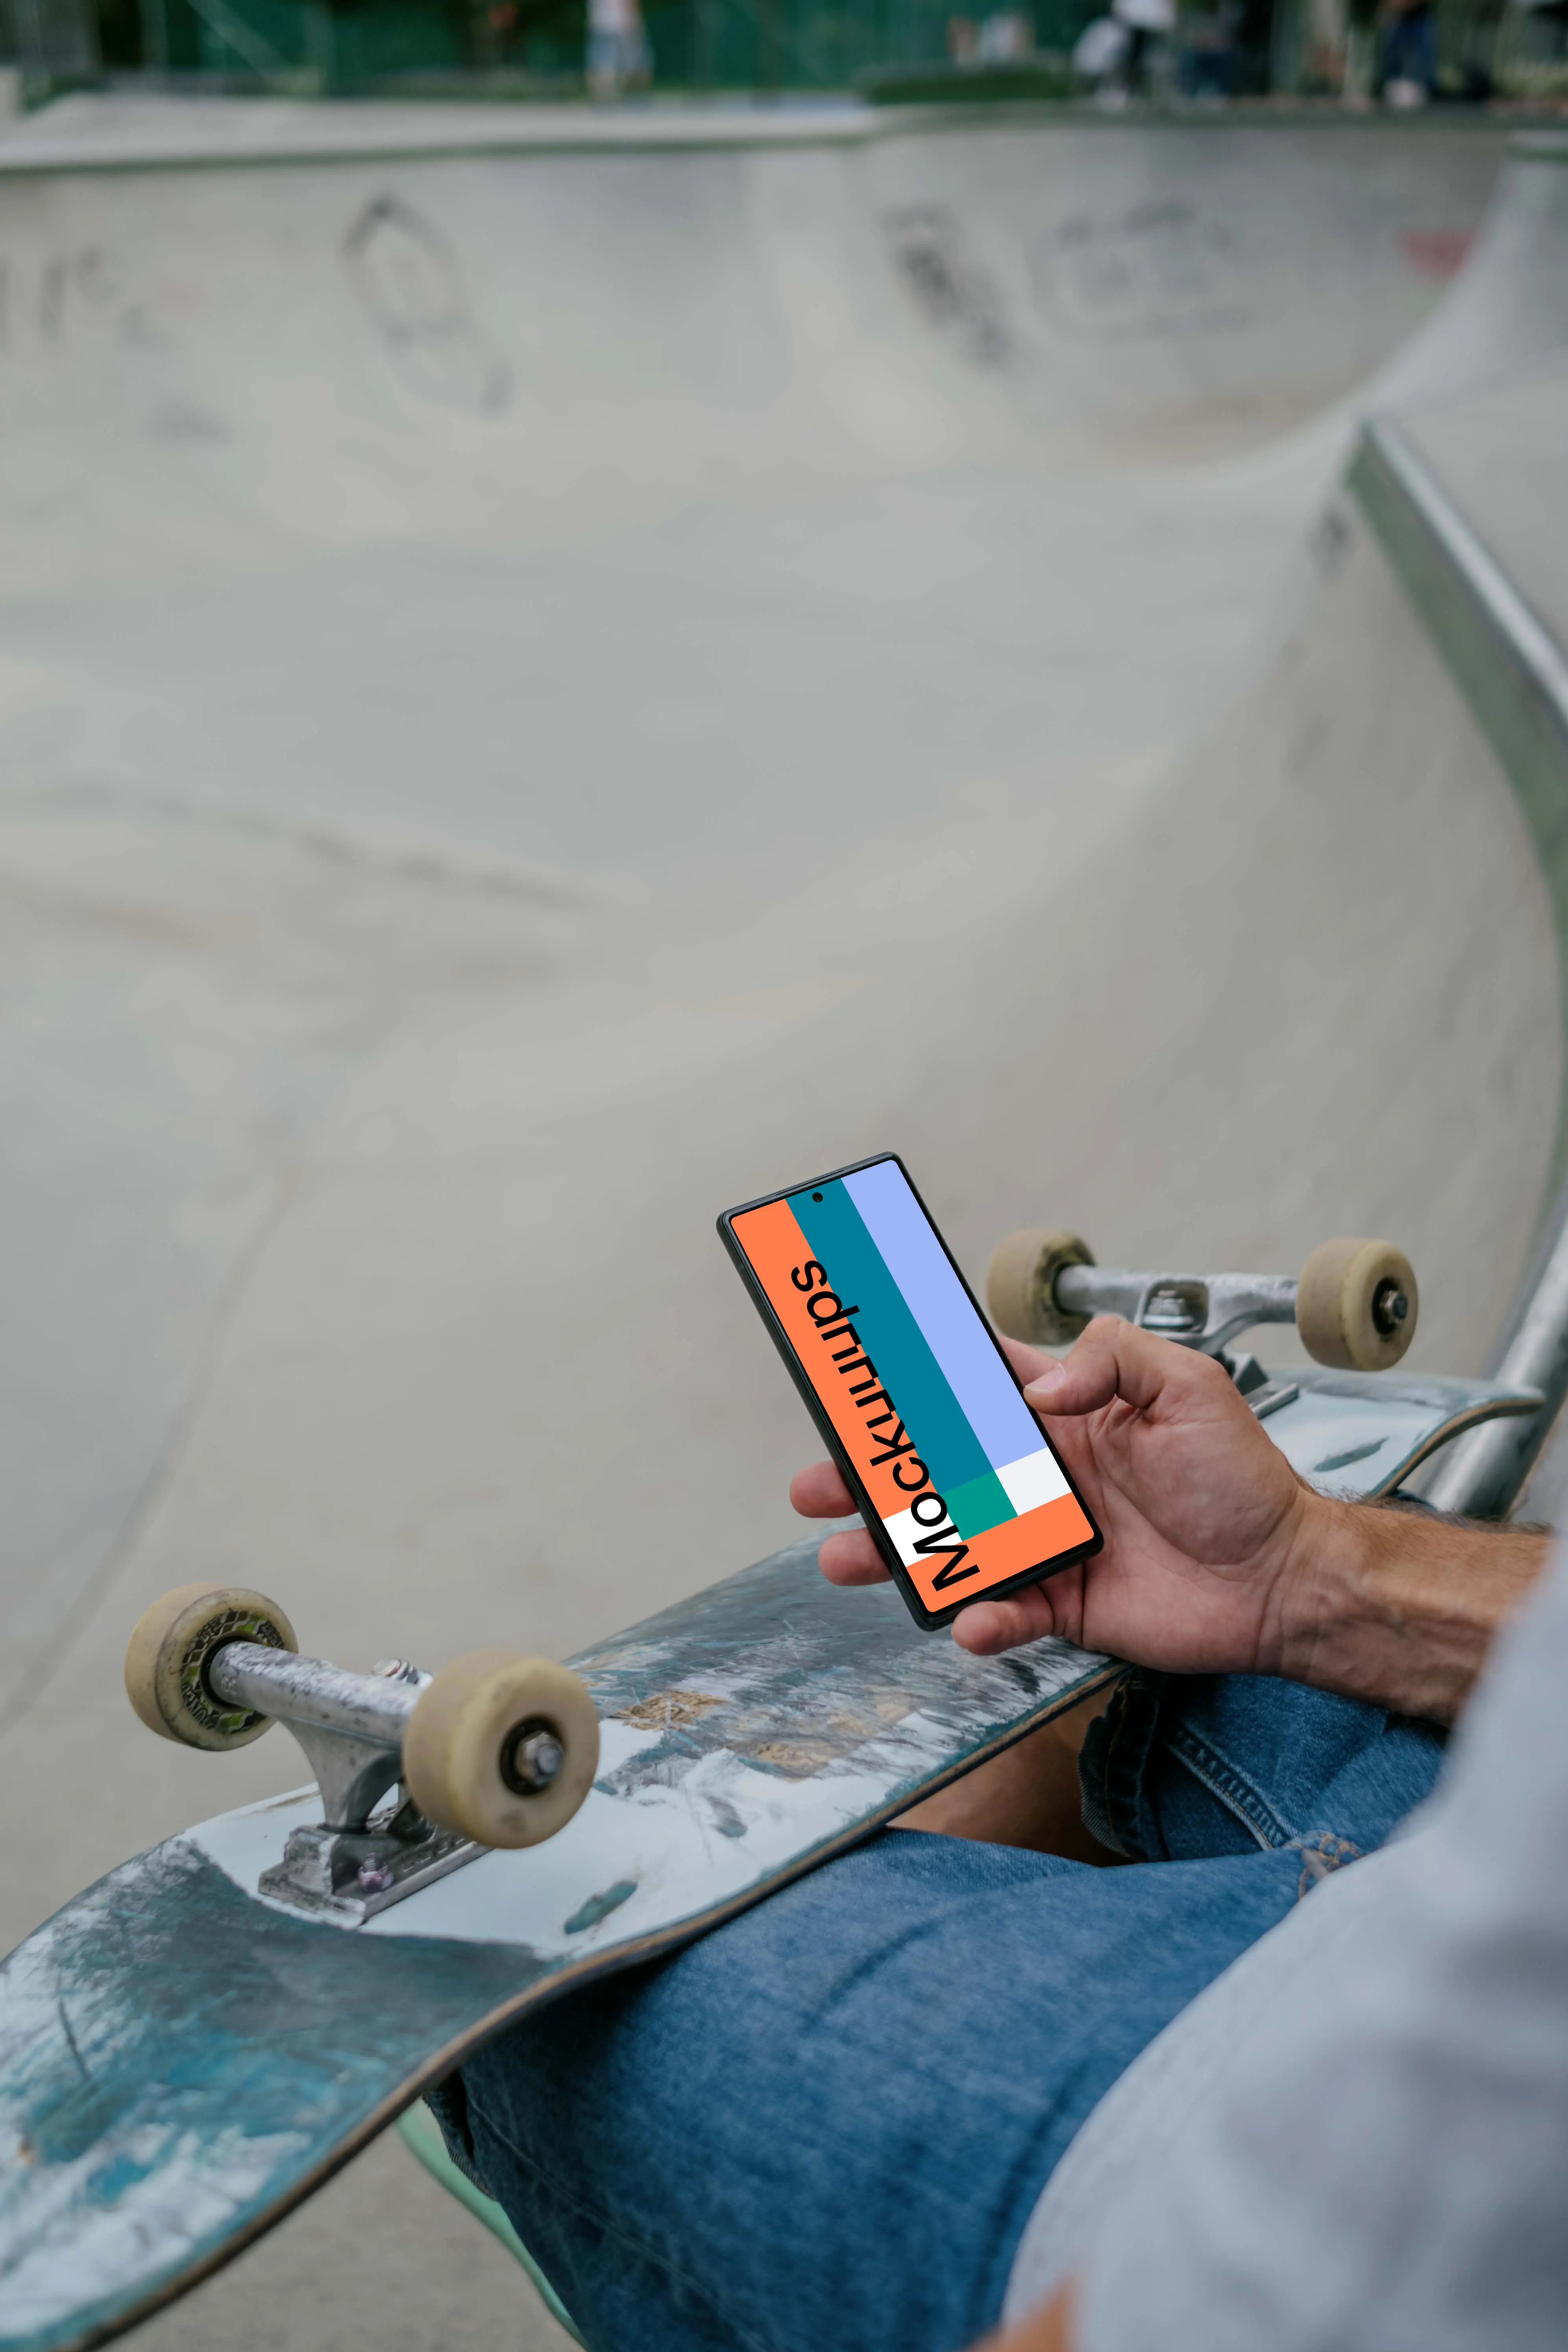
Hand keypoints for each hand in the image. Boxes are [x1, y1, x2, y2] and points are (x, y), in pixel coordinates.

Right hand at [791, 1318, 1318, 1670]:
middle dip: (871, 1477)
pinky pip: (1003, 1612)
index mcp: (1064, 1417)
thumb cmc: (1242, 1479)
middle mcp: (1043, 1478)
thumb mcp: (1188, 1387)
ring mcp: (1046, 1543)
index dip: (916, 1378)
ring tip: (846, 1556)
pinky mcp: (1061, 1604)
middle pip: (937, 1472)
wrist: (1283, 1578)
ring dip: (895, 1552)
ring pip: (951, 1546)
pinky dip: (979, 1618)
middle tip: (820, 1483)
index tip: (858, 1372)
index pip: (974, 1387)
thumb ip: (1110, 1361)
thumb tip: (1042, 1384)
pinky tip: (971, 1617)